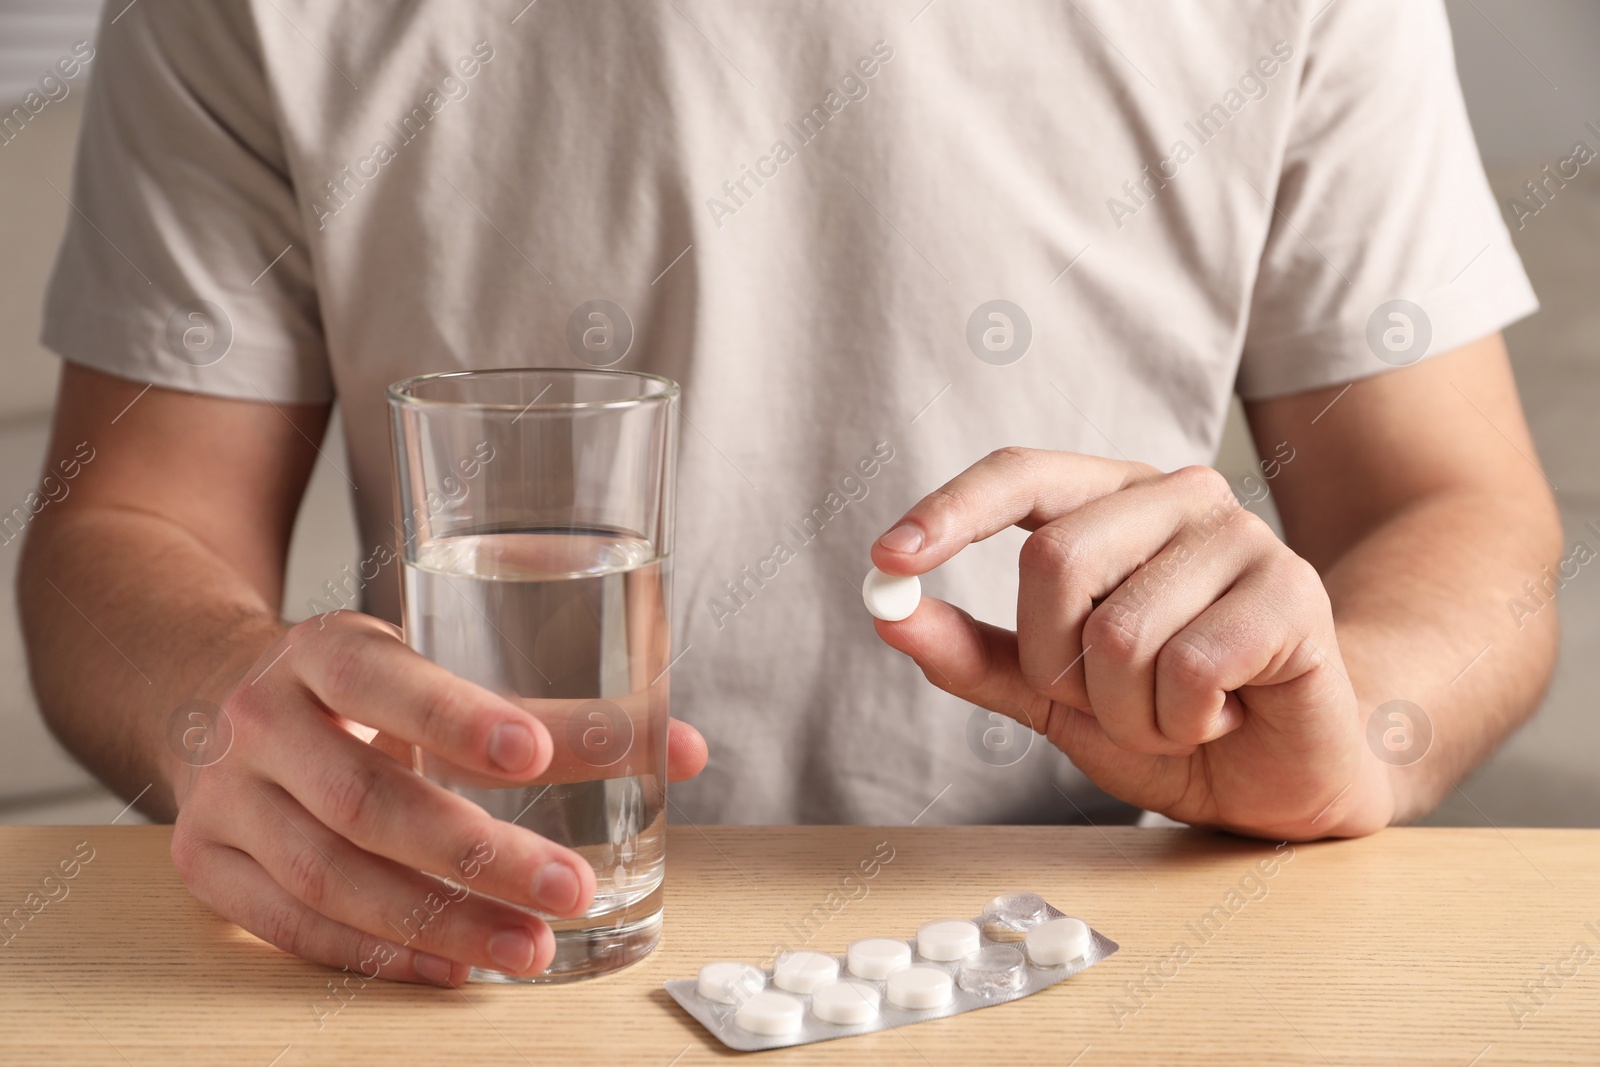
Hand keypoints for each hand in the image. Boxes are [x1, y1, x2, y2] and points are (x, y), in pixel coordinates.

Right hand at [167, 611, 707, 984]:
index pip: (381, 681)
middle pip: (366, 799)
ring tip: (531, 946)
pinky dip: (380, 952)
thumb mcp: (431, 666)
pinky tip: (455, 964)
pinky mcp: (207, 865)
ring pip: (330, 875)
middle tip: (569, 888)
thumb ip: (549, 710)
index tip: (532, 755)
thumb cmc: (358, 687)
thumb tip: (681, 751)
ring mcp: (223, 798)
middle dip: (475, 853)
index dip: (454, 718)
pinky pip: (294, 925)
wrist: (212, 695)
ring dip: (439, 921)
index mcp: (322, 649)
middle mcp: (260, 720)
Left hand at [870, 448, 1392, 839]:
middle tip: (1106, 698)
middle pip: (1053, 559)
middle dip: (1056, 663)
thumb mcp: (1052, 694)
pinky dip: (1183, 723)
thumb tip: (888, 613)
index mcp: (1116, 502)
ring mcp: (1242, 536)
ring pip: (1118, 632)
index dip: (950, 510)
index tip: (886, 558)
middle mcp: (1179, 496)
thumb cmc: (1167, 718)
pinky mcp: (1294, 592)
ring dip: (1126, 711)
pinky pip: (1186, 670)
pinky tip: (1221, 717)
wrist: (1276, 779)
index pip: (1020, 474)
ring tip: (1175, 713)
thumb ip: (976, 654)